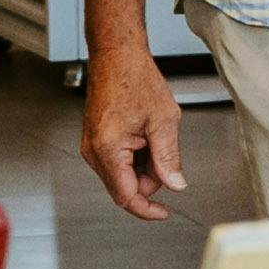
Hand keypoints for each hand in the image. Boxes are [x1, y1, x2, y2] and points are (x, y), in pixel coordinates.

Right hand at [81, 48, 187, 218]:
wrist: (116, 55)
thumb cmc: (135, 78)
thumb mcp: (163, 120)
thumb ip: (169, 158)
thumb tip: (175, 185)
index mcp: (108, 149)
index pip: (126, 197)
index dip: (147, 209)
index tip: (163, 213)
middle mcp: (93, 151)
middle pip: (126, 187)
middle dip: (150, 178)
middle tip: (166, 150)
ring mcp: (92, 147)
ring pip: (123, 175)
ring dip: (144, 165)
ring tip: (153, 134)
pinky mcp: (96, 141)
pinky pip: (118, 161)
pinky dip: (136, 155)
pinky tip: (144, 133)